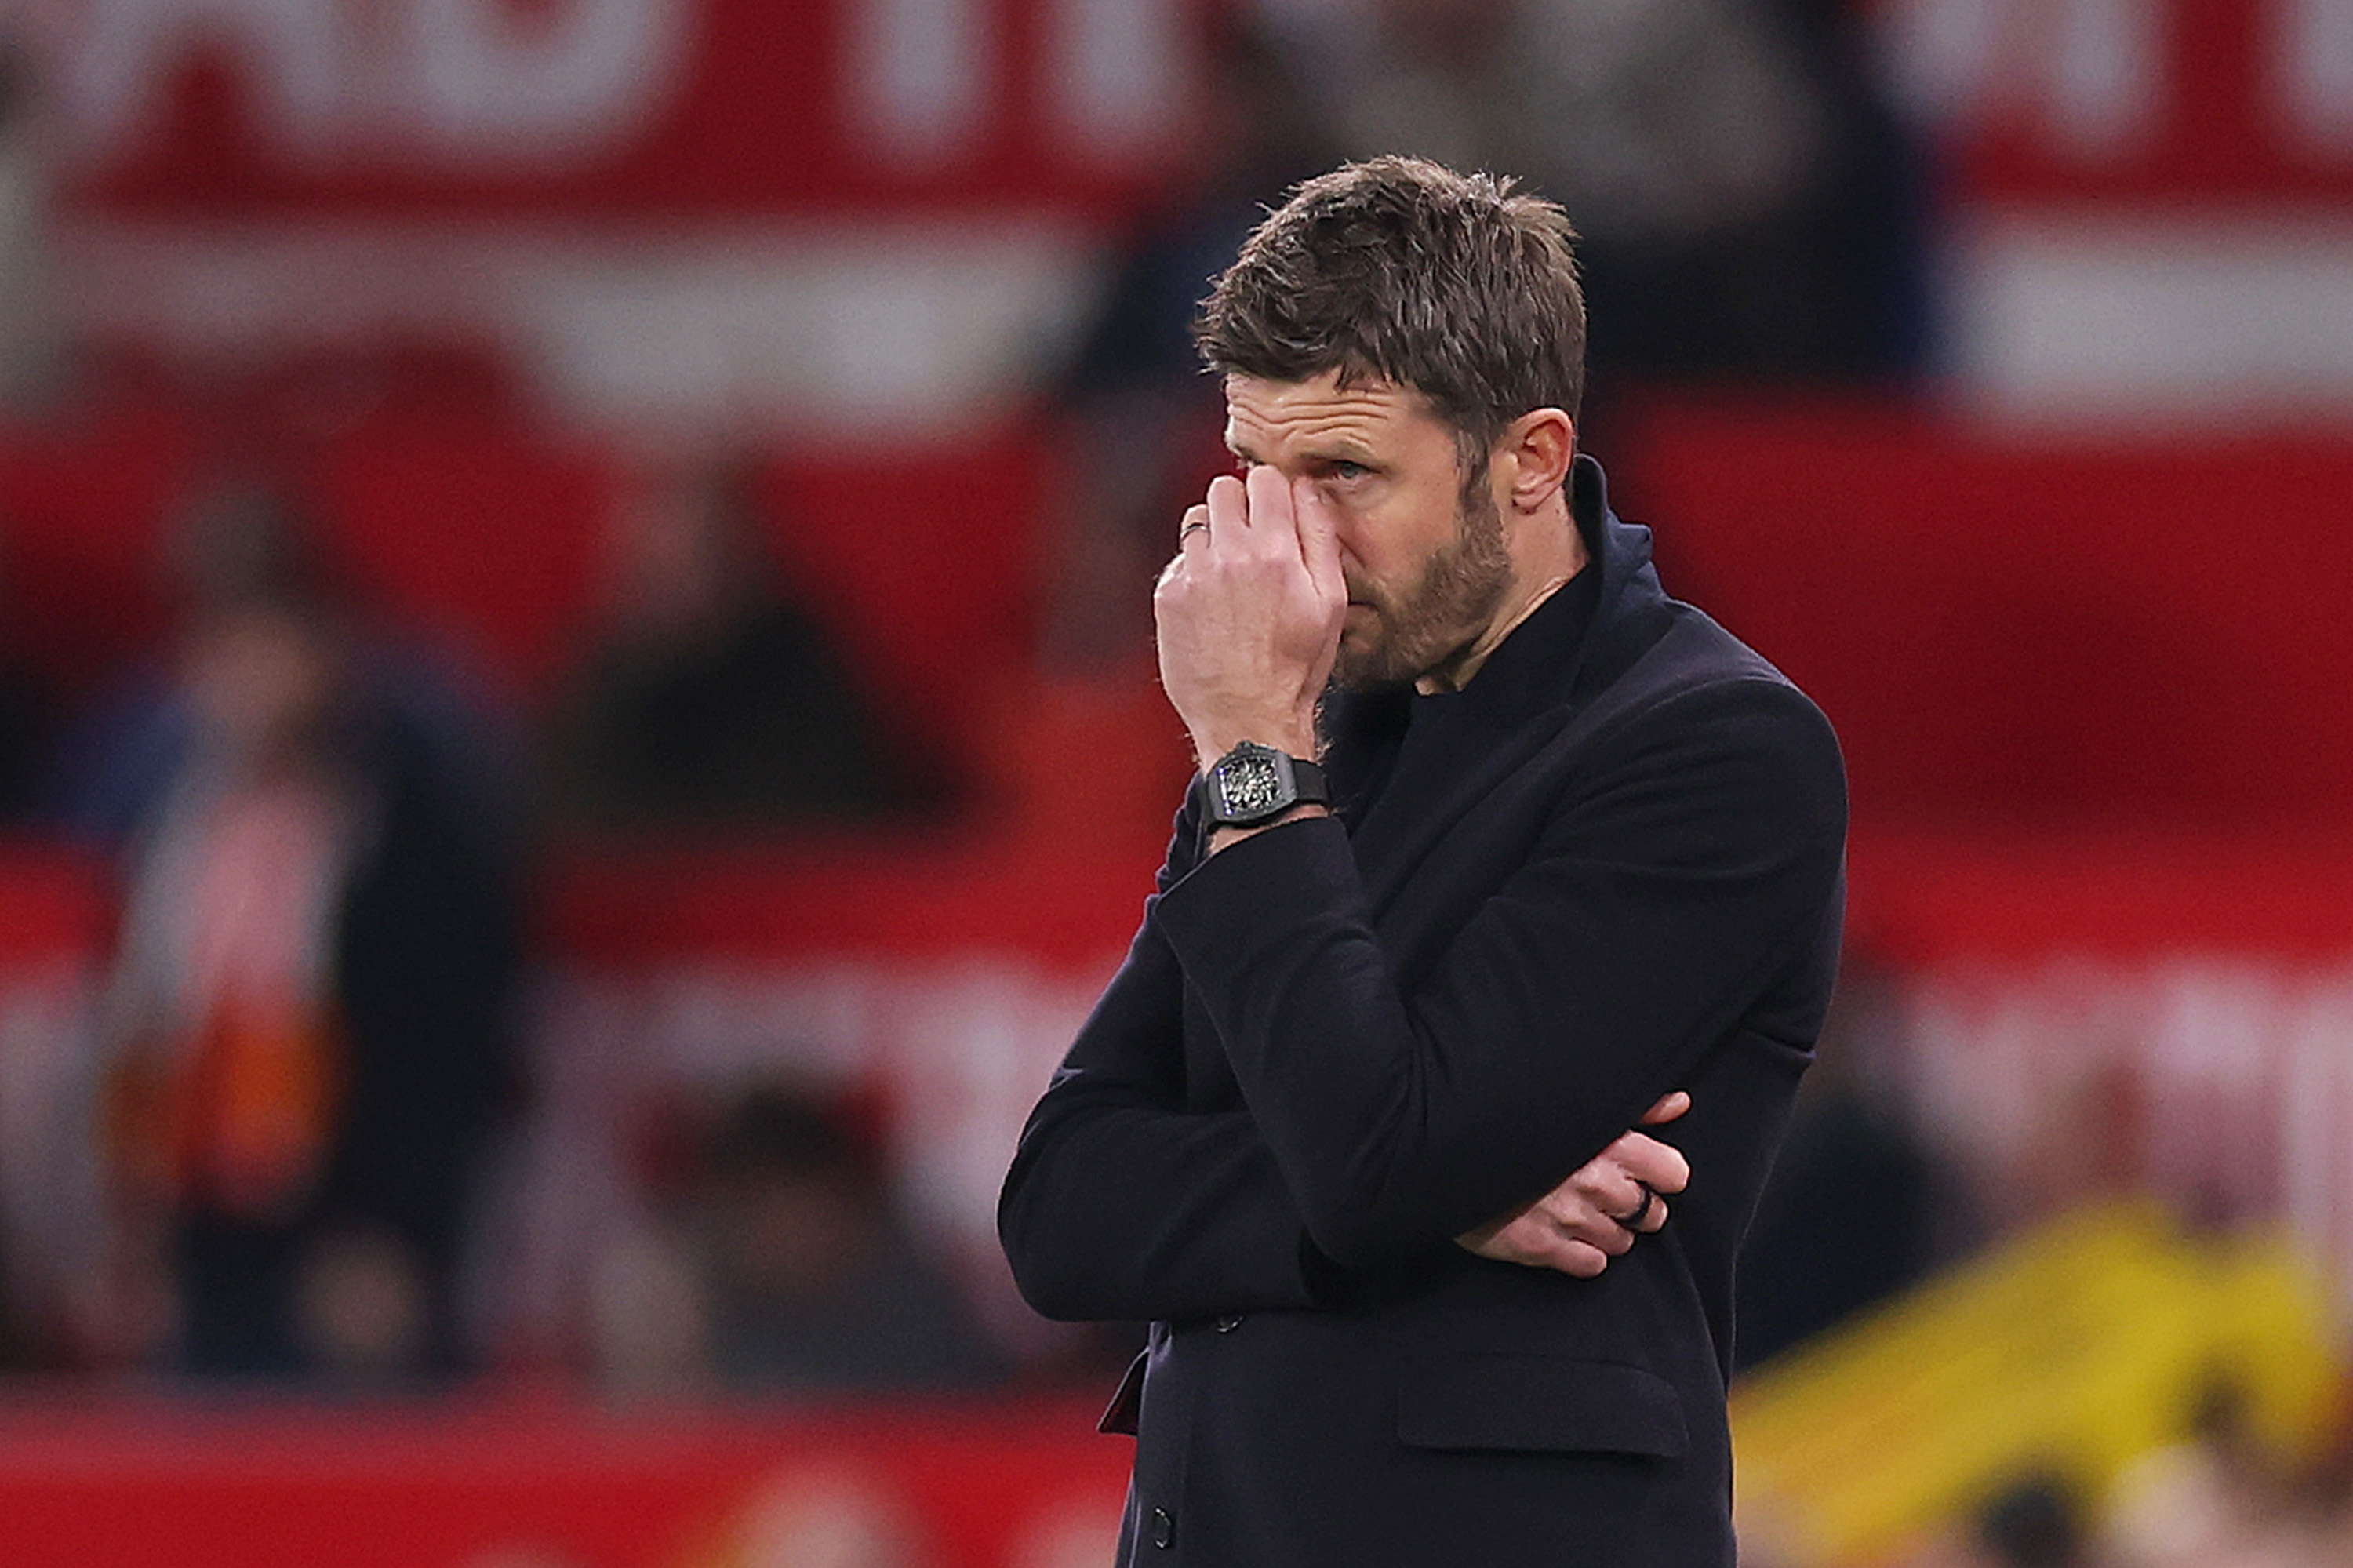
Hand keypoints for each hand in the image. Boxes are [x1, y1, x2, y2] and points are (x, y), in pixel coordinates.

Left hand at [1153, 465, 1345, 766]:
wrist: (1247, 719)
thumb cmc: (1294, 667)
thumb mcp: (1329, 603)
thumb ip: (1320, 537)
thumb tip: (1307, 489)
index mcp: (1277, 553)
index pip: (1265, 479)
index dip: (1272, 492)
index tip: (1274, 510)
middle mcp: (1230, 556)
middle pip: (1224, 489)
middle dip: (1239, 505)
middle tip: (1251, 537)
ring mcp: (1194, 575)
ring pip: (1196, 519)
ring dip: (1213, 534)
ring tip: (1230, 570)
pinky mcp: (1168, 596)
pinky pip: (1179, 558)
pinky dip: (1194, 569)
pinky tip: (1212, 602)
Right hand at [1456, 1092, 1691, 1277]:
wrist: (1446, 1145)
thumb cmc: (1515, 1118)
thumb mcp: (1580, 1101)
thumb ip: (1637, 1106)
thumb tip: (1679, 1104)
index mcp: (1611, 1143)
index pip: (1674, 1174)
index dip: (1662, 1173)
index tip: (1646, 1171)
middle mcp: (1596, 1184)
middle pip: (1652, 1213)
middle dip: (1637, 1204)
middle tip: (1611, 1192)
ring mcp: (1569, 1219)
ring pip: (1622, 1243)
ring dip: (1610, 1230)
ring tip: (1584, 1210)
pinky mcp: (1540, 1246)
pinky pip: (1590, 1265)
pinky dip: (1584, 1253)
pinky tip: (1567, 1232)